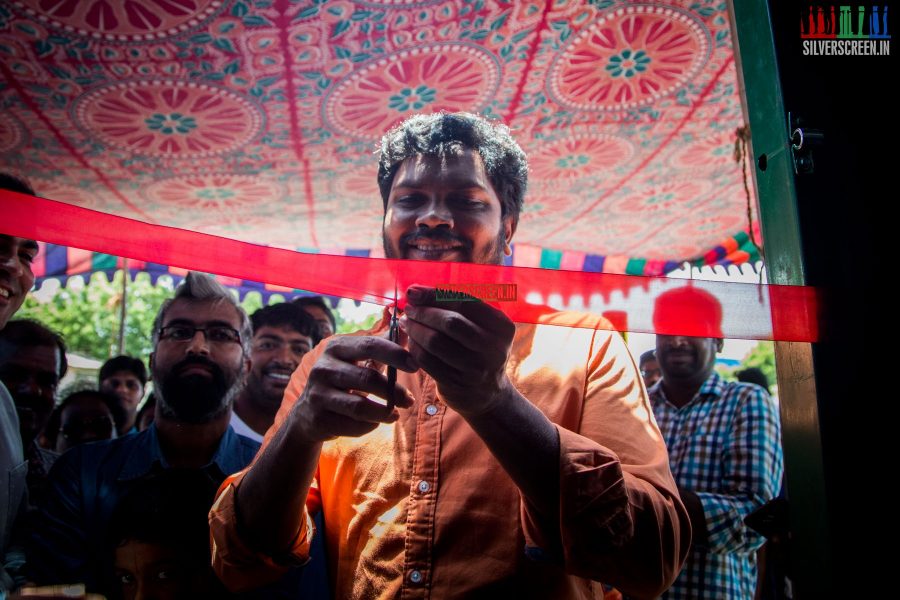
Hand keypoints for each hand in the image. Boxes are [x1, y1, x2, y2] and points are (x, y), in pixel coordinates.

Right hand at [289, 335, 417, 442]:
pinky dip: (369, 426)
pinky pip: (352, 425)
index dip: (395, 354)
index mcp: (336, 347)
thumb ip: (382, 346)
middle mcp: (323, 368)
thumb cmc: (342, 381)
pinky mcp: (317, 418)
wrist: (309, 414)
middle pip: (367, 378)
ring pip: (359, 406)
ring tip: (395, 415)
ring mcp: (317, 394)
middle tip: (410, 400)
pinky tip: (375, 423)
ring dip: (383, 413)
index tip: (415, 365)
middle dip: (393, 391)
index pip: (370, 345)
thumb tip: (408, 329)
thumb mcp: (358, 360)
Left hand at [402, 285, 516, 417]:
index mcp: (502, 326)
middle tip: (409, 309)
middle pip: (450, 322)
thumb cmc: (478, 351)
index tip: (413, 291)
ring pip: (435, 342)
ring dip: (415, 329)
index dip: (435, 295)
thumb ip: (460, 310)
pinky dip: (414, 348)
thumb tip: (418, 292)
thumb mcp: (483, 329)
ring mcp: (476, 369)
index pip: (465, 303)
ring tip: (407, 323)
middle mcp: (493, 348)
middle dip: (423, 312)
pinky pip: (427, 360)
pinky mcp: (457, 384)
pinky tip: (411, 341)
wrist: (487, 394)